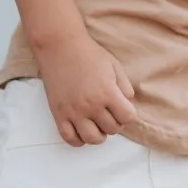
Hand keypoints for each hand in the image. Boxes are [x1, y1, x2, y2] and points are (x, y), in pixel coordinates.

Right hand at [35, 31, 136, 147]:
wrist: (61, 48)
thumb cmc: (89, 55)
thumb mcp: (115, 66)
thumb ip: (125, 87)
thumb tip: (128, 105)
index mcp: (107, 92)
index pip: (127, 117)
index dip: (128, 114)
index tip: (124, 109)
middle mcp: (91, 105)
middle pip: (112, 129)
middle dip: (116, 123)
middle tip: (111, 114)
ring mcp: (74, 112)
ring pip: (93, 138)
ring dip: (100, 135)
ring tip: (99, 124)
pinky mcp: (59, 114)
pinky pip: (70, 138)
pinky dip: (79, 140)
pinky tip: (83, 130)